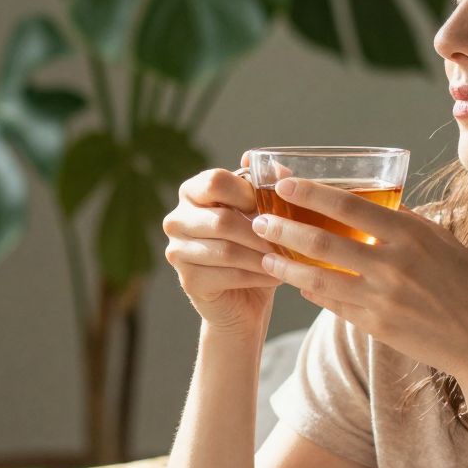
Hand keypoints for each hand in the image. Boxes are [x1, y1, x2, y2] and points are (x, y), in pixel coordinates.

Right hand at [163, 149, 282, 334]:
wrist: (245, 300)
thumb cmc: (254, 248)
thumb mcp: (262, 213)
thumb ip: (268, 187)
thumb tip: (280, 167)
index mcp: (192, 193)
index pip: (215, 181)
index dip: (247, 193)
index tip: (271, 207)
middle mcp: (177, 219)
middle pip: (222, 220)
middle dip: (261, 232)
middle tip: (290, 240)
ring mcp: (177, 251)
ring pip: (227, 250)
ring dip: (263, 256)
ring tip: (287, 259)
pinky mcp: (188, 281)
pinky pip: (228, 275)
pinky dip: (257, 276)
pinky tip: (276, 276)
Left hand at [250, 178, 467, 387]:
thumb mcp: (446, 243)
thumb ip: (409, 224)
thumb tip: (378, 205)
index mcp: (411, 235)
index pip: (349, 205)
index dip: (310, 192)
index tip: (283, 182)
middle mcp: (393, 265)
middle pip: (323, 241)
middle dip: (284, 228)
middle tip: (257, 221)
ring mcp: (382, 299)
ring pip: (319, 278)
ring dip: (286, 266)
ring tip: (265, 257)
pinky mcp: (377, 327)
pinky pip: (334, 306)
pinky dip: (314, 293)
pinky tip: (299, 284)